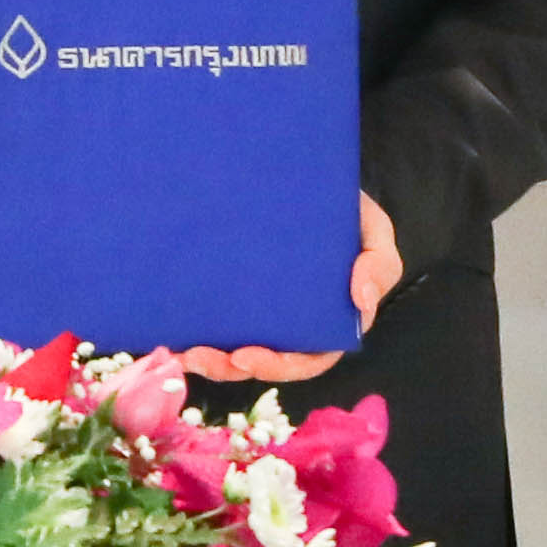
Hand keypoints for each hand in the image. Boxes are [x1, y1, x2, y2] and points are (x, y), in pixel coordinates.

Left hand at [183, 196, 403, 384]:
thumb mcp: (373, 230)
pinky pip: (212, 322)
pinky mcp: (232, 294)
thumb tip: (360, 303)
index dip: (278, 366)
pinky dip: (190, 334)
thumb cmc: (346, 210)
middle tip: (202, 357)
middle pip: (263, 362)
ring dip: (208, 359)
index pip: (307, 358)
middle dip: (230, 367)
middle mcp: (292, 324)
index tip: (245, 357)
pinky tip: (168, 335)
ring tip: (182, 352)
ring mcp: (260, 312)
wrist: (307, 178)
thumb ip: (378, 263)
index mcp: (328, 321)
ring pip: (233, 350)